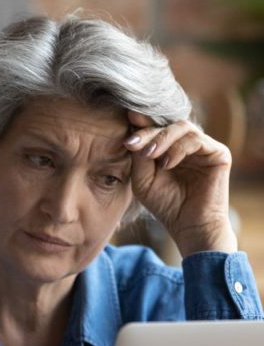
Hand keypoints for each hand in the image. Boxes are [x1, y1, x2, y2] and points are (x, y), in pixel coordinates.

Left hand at [124, 111, 236, 255]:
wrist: (189, 225)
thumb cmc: (165, 204)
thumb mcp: (143, 179)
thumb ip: (139, 158)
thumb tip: (134, 134)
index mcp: (170, 148)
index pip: (156, 128)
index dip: (141, 123)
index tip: (126, 120)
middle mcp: (187, 144)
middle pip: (167, 124)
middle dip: (147, 132)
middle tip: (131, 143)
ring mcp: (204, 147)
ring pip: (183, 127)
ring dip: (162, 139)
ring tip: (150, 155)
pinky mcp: (218, 153)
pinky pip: (197, 140)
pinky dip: (178, 149)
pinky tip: (166, 164)